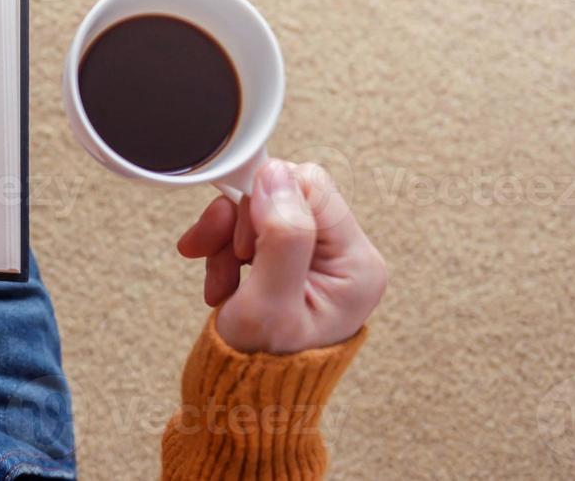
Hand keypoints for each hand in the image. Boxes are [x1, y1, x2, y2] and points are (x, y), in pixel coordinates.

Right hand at [177, 159, 386, 353]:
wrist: (245, 401)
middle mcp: (346, 257)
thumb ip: (280, 237)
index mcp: (357, 265)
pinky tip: (220, 282)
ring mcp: (320, 260)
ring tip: (217, 279)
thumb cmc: (260, 367)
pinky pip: (254, 229)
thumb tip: (276, 174)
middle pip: (285, 195)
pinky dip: (226, 249)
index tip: (233, 234)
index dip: (264, 198)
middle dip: (239, 222)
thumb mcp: (269, 303)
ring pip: (263, 210)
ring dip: (227, 238)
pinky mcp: (294, 262)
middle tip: (218, 256)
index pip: (311, 189)